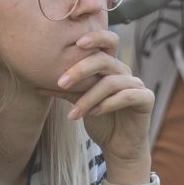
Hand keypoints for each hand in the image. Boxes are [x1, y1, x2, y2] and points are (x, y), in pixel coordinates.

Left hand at [53, 30, 152, 167]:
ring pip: (111, 82)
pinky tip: (94, 114)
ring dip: (89, 98)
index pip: (107, 42)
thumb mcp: (79, 103)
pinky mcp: (146, 99)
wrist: (118, 147)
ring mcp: (137, 84)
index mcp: (110, 67)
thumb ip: (65, 91)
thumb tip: (37, 84)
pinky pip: (126, 96)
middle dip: (80, 70)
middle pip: (104, 60)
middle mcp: (124, 72)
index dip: (95, 37)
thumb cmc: (100, 122)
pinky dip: (107, 104)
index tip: (75, 43)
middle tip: (61, 83)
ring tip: (74, 112)